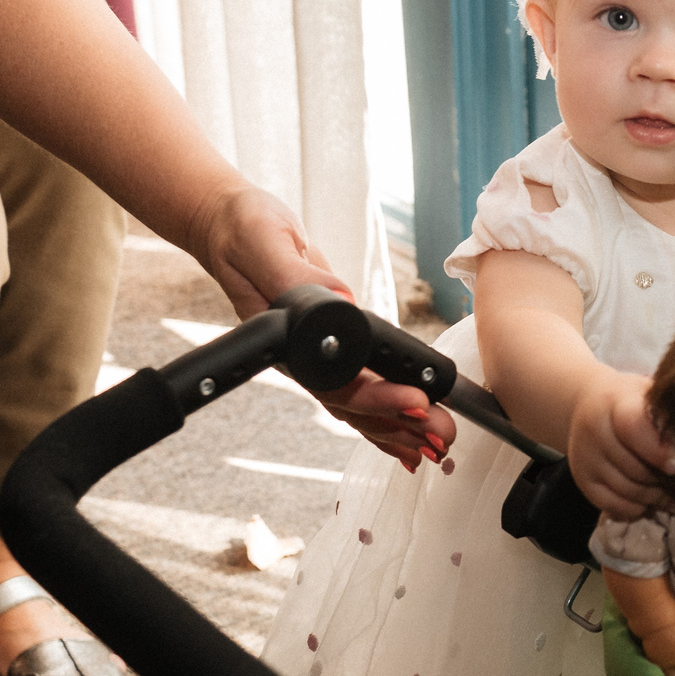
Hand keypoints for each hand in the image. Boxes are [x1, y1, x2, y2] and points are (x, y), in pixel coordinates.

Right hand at [190, 184, 455, 465]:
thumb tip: (340, 299)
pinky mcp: (334, 348)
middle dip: (401, 424)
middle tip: (442, 435)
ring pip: (360, 406)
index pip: (334, 381)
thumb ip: (294, 272)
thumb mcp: (262, 240)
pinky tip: (412, 438)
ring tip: (439, 444)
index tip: (415, 402)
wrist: (232, 230)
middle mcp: (304, 359)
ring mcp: (319, 358)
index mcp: (287, 341)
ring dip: (401, 429)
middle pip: (354, 405)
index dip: (376, 397)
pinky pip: (363, 388)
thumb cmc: (240, 231)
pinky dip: (389, 416)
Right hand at [568, 371, 674, 517]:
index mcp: (614, 403)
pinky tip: (650, 504)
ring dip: (654, 498)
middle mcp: (594, 430)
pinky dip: (634, 509)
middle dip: (664, 481)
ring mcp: (584, 457)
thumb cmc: (630, 400)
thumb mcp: (649, 394)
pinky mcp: (582, 479)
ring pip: (625, 490)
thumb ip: (670, 415)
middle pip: (633, 468)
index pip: (632, 428)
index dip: (657, 450)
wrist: (587, 404)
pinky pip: (611, 505)